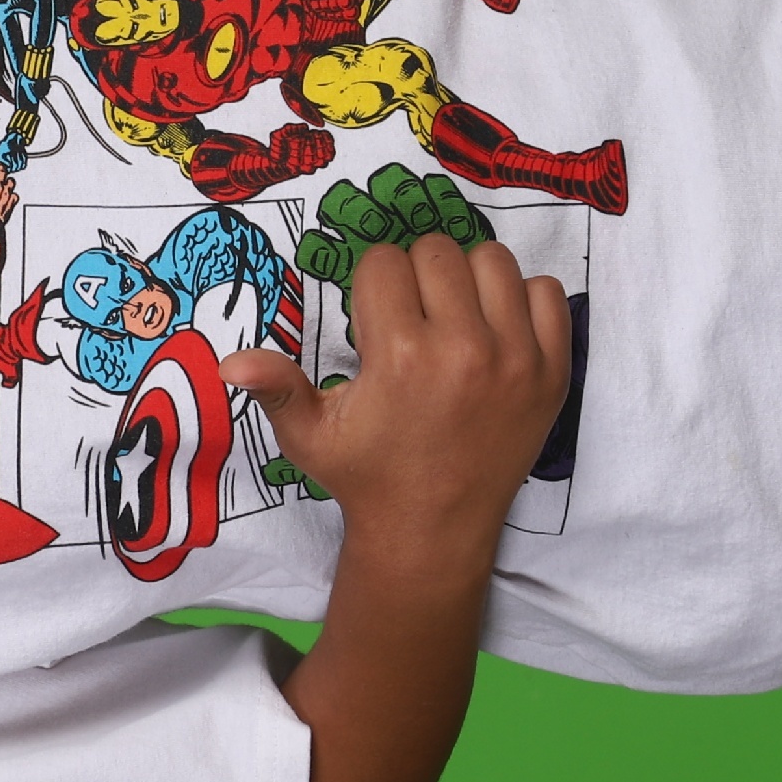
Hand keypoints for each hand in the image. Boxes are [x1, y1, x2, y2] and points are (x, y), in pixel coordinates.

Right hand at [222, 236, 571, 560]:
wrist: (434, 530)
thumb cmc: (367, 476)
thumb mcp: (309, 436)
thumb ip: (276, 388)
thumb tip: (229, 362)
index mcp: (399, 355)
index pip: (384, 262)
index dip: (372, 285)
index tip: (375, 320)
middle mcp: (462, 349)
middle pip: (437, 251)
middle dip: (416, 276)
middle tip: (413, 319)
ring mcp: (516, 359)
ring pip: (492, 260)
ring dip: (468, 279)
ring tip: (454, 319)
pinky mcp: (552, 372)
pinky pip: (546, 291)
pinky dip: (522, 300)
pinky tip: (496, 330)